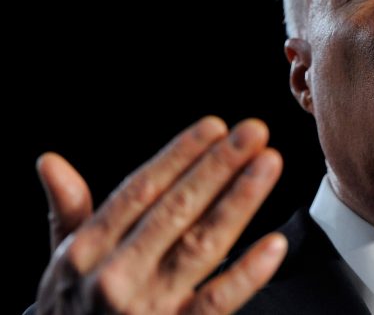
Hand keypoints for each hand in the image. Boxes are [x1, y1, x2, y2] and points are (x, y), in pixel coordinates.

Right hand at [34, 116, 287, 313]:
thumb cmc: (72, 309)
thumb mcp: (62, 261)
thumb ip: (66, 209)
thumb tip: (49, 160)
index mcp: (88, 249)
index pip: (141, 190)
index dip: (179, 155)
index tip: (214, 126)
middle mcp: (116, 274)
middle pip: (177, 209)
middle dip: (219, 166)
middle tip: (253, 131)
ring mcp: (148, 305)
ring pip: (202, 244)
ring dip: (239, 201)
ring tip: (267, 165)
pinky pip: (217, 301)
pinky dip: (247, 274)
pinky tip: (275, 245)